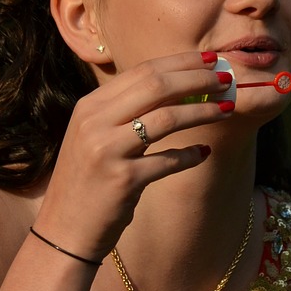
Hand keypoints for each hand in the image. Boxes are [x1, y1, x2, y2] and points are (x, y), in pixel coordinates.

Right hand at [34, 51, 233, 258]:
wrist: (63, 230)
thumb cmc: (88, 182)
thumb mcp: (96, 137)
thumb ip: (124, 111)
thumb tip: (176, 87)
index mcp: (90, 106)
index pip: (143, 70)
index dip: (181, 62)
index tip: (210, 60)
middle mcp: (95, 122)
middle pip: (157, 86)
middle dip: (197, 79)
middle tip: (226, 80)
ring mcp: (107, 150)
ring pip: (167, 118)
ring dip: (203, 112)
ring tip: (227, 110)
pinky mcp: (122, 180)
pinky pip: (168, 161)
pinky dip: (190, 155)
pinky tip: (203, 153)